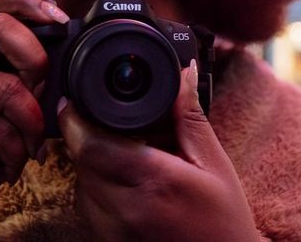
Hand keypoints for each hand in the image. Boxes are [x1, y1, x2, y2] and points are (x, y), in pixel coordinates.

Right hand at [0, 0, 68, 240]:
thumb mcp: (9, 100)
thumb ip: (28, 72)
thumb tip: (70, 52)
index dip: (28, 0)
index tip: (60, 20)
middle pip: (1, 27)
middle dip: (37, 61)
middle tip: (44, 93)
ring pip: (9, 89)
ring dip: (33, 124)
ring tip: (31, 145)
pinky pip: (0, 128)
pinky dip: (17, 151)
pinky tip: (11, 163)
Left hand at [59, 60, 258, 241]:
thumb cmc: (224, 222)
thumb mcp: (214, 164)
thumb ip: (190, 117)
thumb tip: (183, 73)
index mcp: (154, 181)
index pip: (91, 145)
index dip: (75, 118)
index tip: (76, 98)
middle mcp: (126, 209)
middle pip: (81, 160)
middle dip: (86, 134)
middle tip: (106, 119)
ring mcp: (113, 231)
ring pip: (80, 183)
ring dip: (91, 160)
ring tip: (125, 152)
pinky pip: (88, 205)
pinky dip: (97, 185)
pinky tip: (126, 179)